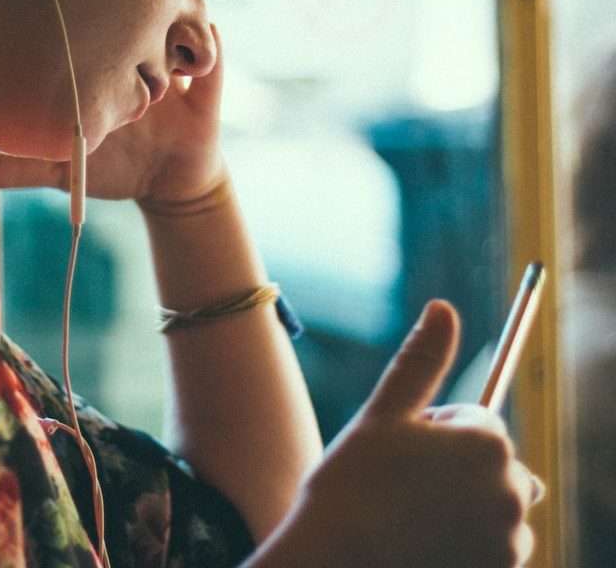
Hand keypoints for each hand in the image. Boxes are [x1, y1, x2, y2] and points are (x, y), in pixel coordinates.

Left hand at [0, 25, 226, 202]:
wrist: (166, 186)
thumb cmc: (112, 170)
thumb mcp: (62, 168)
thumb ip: (17, 167)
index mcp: (106, 72)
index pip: (95, 36)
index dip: (84, 16)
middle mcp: (138, 62)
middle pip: (137, 21)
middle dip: (129, 6)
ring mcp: (174, 72)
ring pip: (176, 30)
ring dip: (170, 19)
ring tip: (163, 5)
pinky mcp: (206, 91)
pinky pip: (214, 62)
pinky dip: (212, 46)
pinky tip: (208, 32)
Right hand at [269, 301, 537, 567]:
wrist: (338, 564)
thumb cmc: (354, 486)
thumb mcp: (384, 414)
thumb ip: (422, 359)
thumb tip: (443, 307)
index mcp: (487, 444)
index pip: (476, 419)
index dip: (435, 429)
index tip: (401, 450)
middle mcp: (511, 493)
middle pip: (490, 461)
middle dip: (452, 466)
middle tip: (399, 483)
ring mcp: (510, 541)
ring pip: (490, 503)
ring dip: (459, 504)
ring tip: (407, 516)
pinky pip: (491, 544)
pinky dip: (463, 541)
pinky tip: (422, 543)